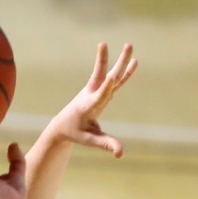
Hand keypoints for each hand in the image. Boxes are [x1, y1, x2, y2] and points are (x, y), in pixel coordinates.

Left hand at [49, 42, 137, 156]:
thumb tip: (121, 154)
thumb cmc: (76, 133)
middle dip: (112, 61)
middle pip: (104, 75)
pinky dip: (124, 72)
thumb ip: (105, 144)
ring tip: (129, 45)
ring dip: (120, 60)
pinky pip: (114, 80)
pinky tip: (134, 62)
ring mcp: (96, 90)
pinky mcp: (100, 91)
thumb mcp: (89, 141)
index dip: (105, 88)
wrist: (63, 124)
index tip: (112, 77)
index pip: (99, 96)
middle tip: (124, 46)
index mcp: (88, 106)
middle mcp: (92, 94)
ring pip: (110, 73)